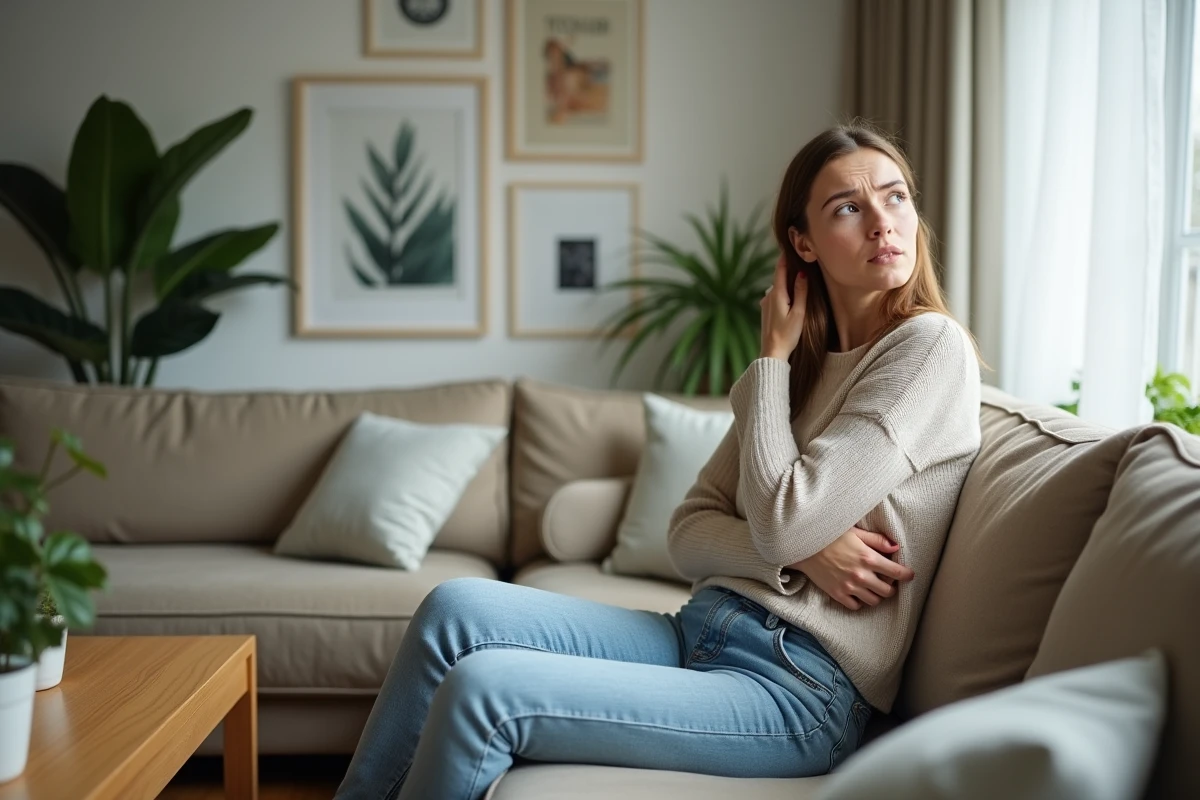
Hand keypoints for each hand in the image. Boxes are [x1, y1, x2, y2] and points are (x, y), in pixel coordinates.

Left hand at [760, 254, 807, 360]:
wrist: (772, 352)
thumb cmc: (788, 334)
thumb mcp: (799, 313)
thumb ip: (801, 292)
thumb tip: (802, 273)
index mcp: (777, 294)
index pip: (780, 269)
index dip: (785, 257)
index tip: (790, 247)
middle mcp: (768, 296)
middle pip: (779, 277)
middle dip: (788, 269)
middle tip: (799, 259)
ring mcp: (765, 303)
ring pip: (778, 287)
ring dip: (787, 282)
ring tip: (798, 276)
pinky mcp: (766, 311)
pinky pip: (776, 296)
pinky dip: (783, 292)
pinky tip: (791, 296)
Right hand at [787, 527, 914, 610]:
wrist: (805, 546)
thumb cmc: (830, 536)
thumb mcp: (855, 533)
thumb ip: (877, 540)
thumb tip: (895, 547)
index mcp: (868, 557)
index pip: (896, 572)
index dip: (906, 575)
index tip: (909, 575)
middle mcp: (861, 575)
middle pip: (887, 591)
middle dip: (891, 587)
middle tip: (887, 581)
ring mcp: (849, 586)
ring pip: (874, 601)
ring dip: (876, 595)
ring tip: (872, 587)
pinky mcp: (837, 594)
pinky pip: (856, 606)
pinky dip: (860, 602)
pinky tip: (858, 593)